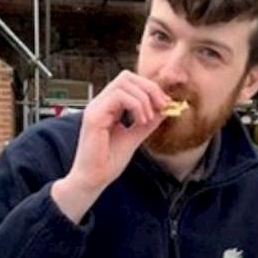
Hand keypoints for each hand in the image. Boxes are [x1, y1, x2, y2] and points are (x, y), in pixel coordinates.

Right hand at [69, 70, 169, 192]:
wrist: (93, 180)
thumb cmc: (107, 162)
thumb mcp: (134, 138)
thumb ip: (147, 123)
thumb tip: (164, 109)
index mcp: (108, 107)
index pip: (129, 82)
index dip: (150, 89)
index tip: (165, 104)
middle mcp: (100, 103)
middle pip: (127, 77)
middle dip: (149, 88)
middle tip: (162, 106)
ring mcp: (95, 108)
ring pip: (123, 83)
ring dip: (143, 98)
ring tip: (148, 119)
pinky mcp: (94, 116)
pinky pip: (118, 97)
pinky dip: (136, 106)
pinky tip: (141, 121)